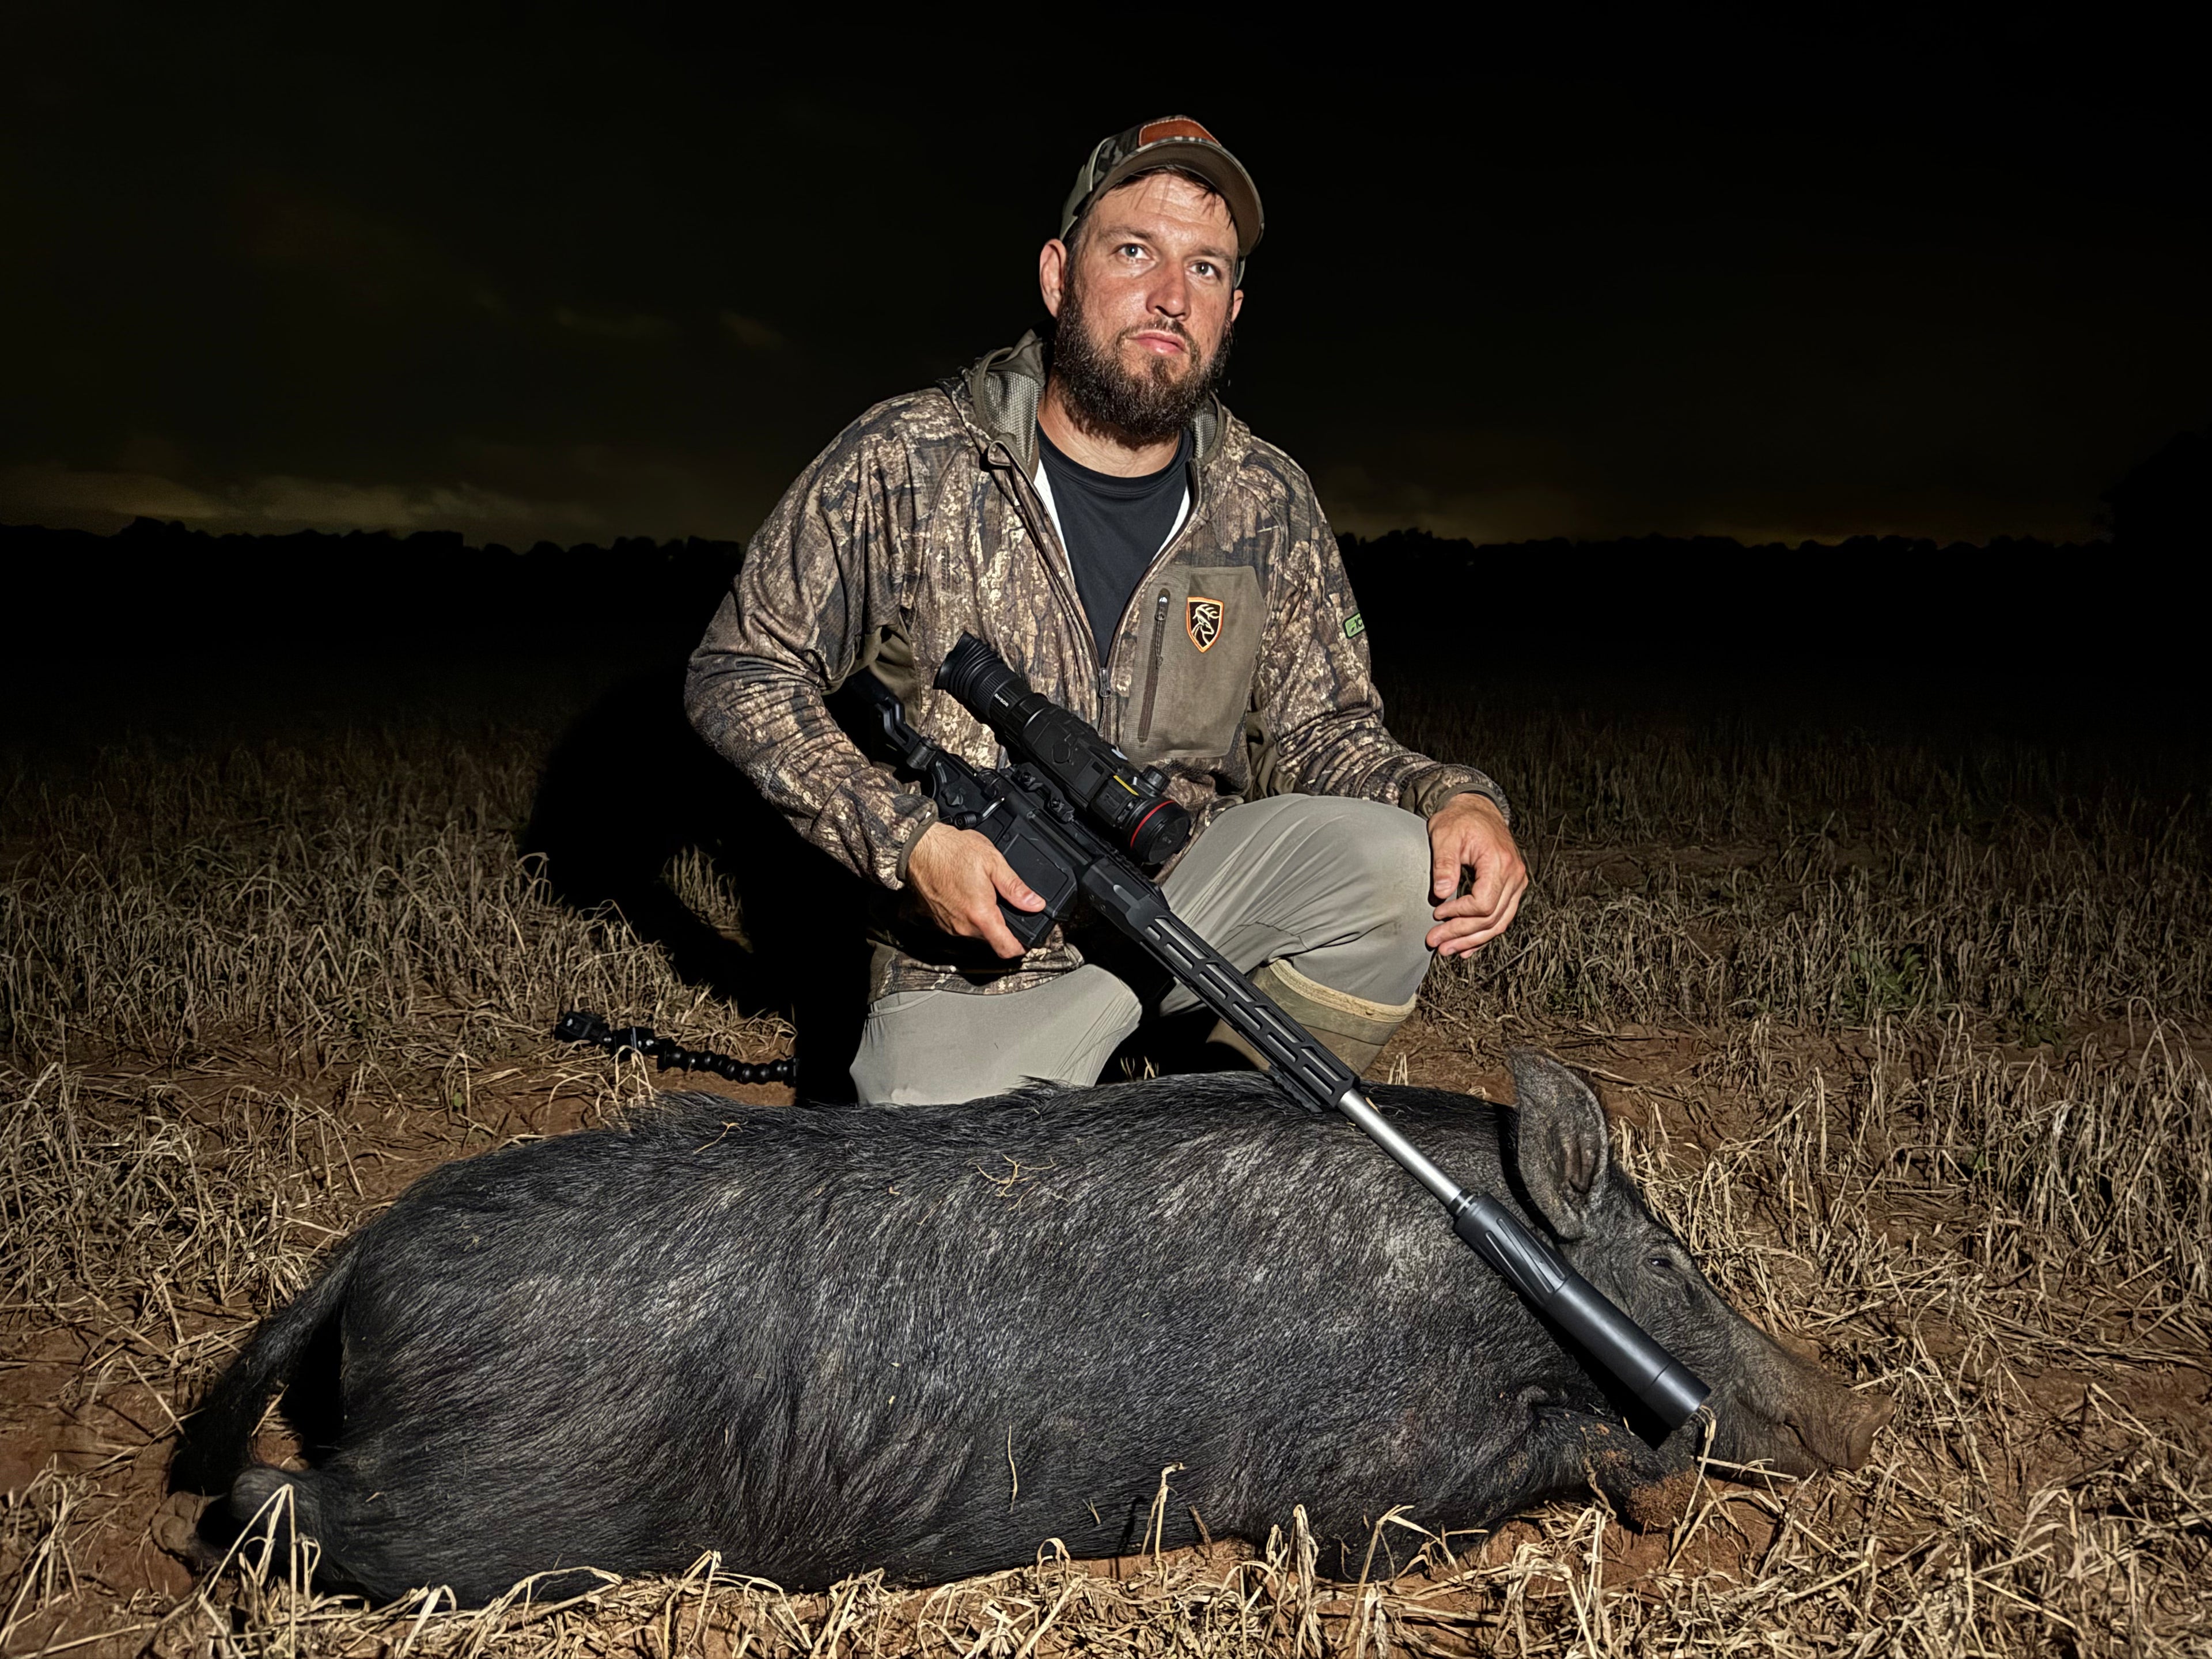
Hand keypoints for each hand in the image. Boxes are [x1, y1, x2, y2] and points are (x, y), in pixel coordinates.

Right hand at [904, 822, 1045, 959]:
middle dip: (1002, 925)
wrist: (920, 848)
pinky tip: (967, 894)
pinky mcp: (939, 920)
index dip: (1022, 947)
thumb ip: (1015, 887)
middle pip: (992, 939)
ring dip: (984, 919)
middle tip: (1004, 902)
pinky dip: (968, 915)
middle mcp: (963, 926)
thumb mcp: (993, 862)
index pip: (1007, 949)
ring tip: (983, 894)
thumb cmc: (951, 851)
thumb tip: (1035, 903)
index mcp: (981, 914)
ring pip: (976, 932)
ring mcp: (949, 925)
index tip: (1027, 939)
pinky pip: (960, 925)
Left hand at [1425, 794, 1527, 956]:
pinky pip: (1502, 917)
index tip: (1436, 914)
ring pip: (1498, 922)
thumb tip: (1441, 895)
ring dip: (1472, 940)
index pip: (1483, 903)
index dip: (1459, 915)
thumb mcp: (1445, 836)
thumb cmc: (1460, 820)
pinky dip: (1484, 933)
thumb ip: (1444, 865)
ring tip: (1448, 949)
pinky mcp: (1512, 887)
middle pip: (1491, 918)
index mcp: (1499, 862)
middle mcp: (1514, 875)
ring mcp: (1517, 882)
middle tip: (1435, 942)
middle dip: (1461, 934)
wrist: (1477, 809)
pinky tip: (1467, 947)